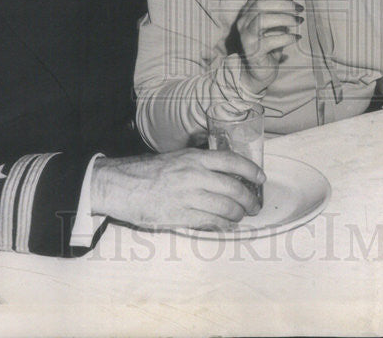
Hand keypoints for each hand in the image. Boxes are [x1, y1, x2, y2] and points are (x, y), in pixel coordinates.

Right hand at [90, 149, 264, 230]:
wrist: (122, 187)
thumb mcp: (176, 159)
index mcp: (194, 159)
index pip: (232, 161)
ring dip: (238, 214)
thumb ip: (200, 164)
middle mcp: (195, 176)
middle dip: (249, 199)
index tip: (261, 178)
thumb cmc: (147, 172)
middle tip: (254, 205)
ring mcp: (189, 197)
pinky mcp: (182, 216)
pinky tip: (226, 224)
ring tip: (240, 216)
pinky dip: (224, 225)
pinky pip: (212, 222)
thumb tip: (224, 173)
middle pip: (234, 188)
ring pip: (227, 208)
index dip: (251, 170)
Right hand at [229, 0, 301, 93]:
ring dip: (284, 18)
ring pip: (262, 19)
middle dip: (283, 4)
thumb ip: (279, 12)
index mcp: (248, 12)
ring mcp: (246, 37)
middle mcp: (243, 22)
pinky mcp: (253, 52)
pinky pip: (270, 41)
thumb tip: (295, 2)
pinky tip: (296, 37)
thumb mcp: (273, 25)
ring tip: (299, 21)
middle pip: (260, 4)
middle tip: (300, 8)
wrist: (259, 71)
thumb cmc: (269, 44)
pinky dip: (286, 38)